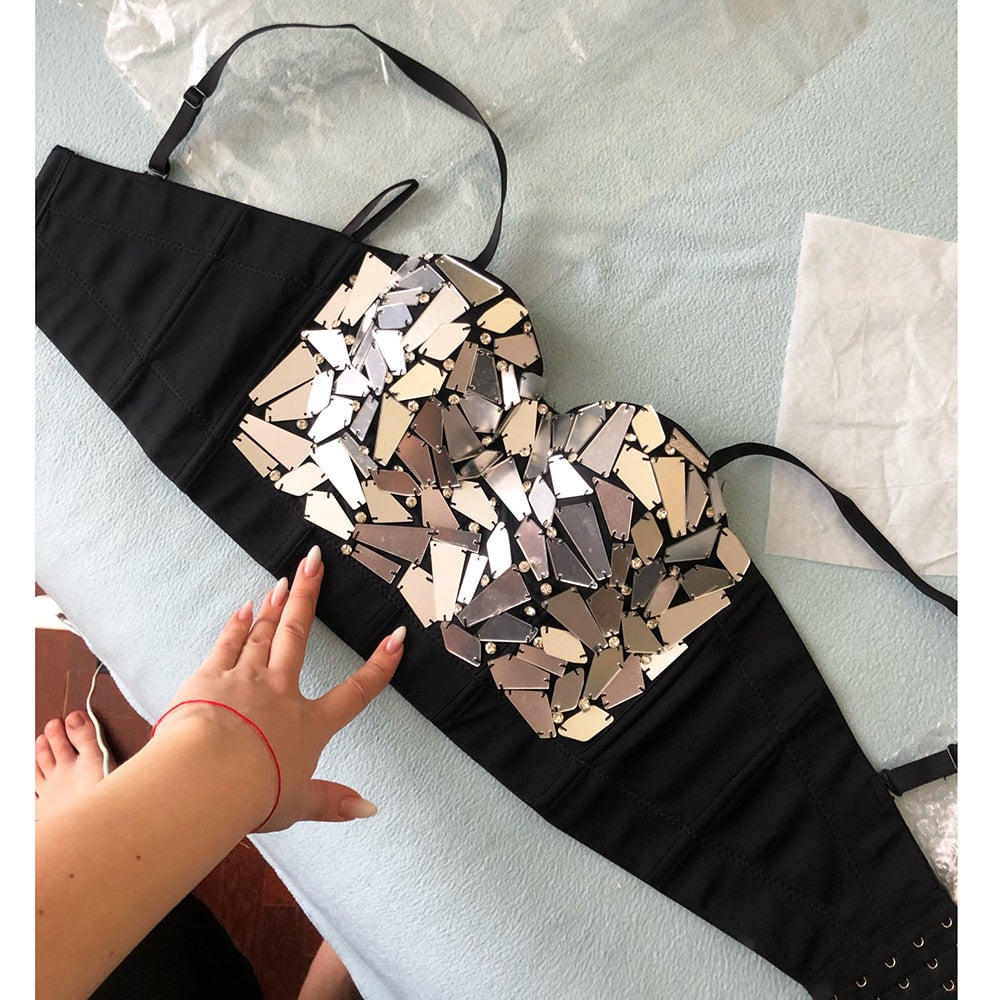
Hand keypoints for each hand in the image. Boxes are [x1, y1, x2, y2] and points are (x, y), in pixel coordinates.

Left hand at [155, 545, 404, 831]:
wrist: (208, 778)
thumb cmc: (252, 796)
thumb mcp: (299, 805)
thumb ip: (332, 802)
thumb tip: (369, 808)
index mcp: (308, 725)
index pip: (354, 694)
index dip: (379, 666)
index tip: (396, 638)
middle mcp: (281, 692)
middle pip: (298, 636)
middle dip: (309, 598)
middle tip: (314, 563)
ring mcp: (246, 679)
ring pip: (264, 634)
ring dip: (274, 605)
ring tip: (283, 579)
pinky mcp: (210, 678)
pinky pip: (228, 644)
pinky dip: (237, 625)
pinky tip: (244, 608)